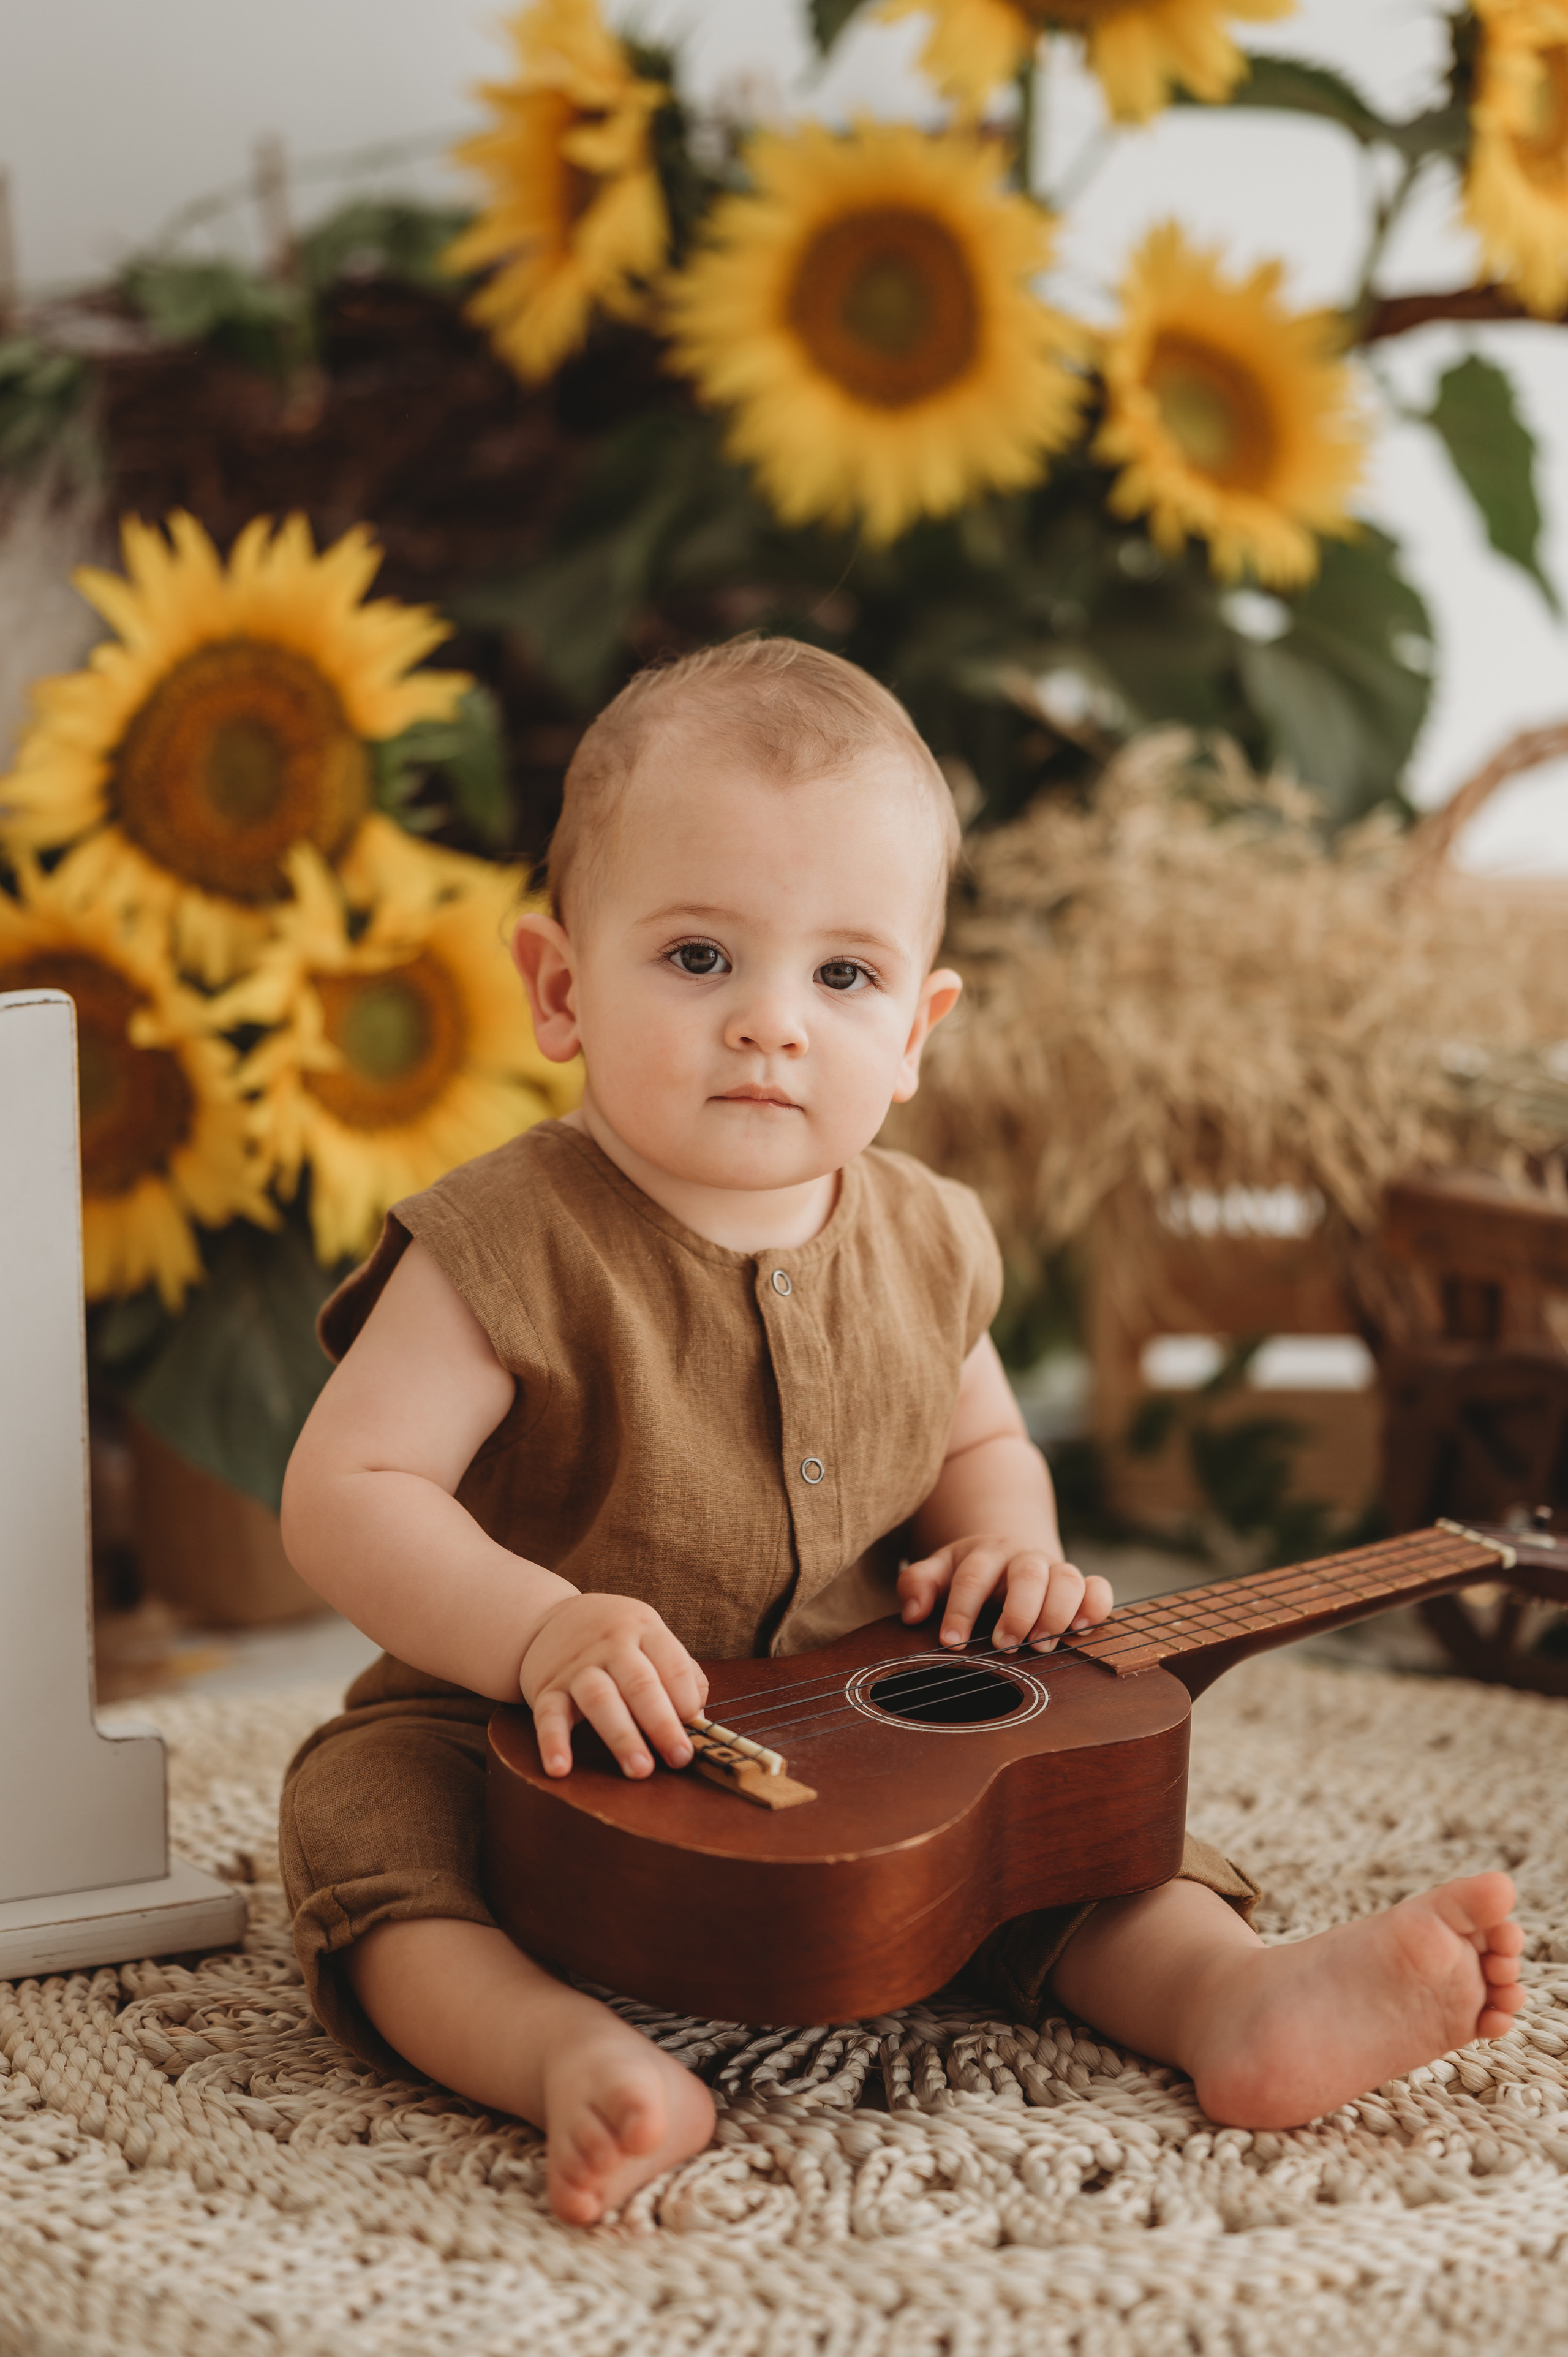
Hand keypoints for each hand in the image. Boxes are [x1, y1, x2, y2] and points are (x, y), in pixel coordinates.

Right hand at [520, 1593, 708, 1779]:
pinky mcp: (547, 1687)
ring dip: (621, 1736)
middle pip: (640, 1683)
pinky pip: (548, 1716)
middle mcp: (611, 1644)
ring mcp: (577, 1666)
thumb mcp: (651, 1637)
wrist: (550, 1618)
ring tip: (639, 1769)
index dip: (688, 1700)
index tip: (697, 1733)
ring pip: (599, 1698)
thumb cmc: (616, 1639)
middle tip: (679, 1758)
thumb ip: (679, 1674)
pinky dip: (553, 1743)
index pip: (673, 1665)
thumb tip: (699, 1722)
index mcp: (645, 1629)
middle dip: (662, 1724)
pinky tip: (560, 1768)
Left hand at [897, 1536, 1112, 1652]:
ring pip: (1068, 1578)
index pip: (974, 1575)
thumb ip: (918, 1583)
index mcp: (986, 1552)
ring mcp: (1054, 1570)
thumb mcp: (939, 1570)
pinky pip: (1099, 1588)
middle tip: (1005, 1645)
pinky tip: (1081, 1630)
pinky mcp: (1081, 1585)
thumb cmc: (970, 1571)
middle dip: (1018, 1611)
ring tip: (1041, 1645)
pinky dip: (1095, 1606)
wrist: (1009, 1551)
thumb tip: (913, 1613)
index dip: (962, 1609)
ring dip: (1057, 1613)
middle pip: (1028, 1573)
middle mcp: (1023, 1558)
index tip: (951, 1641)